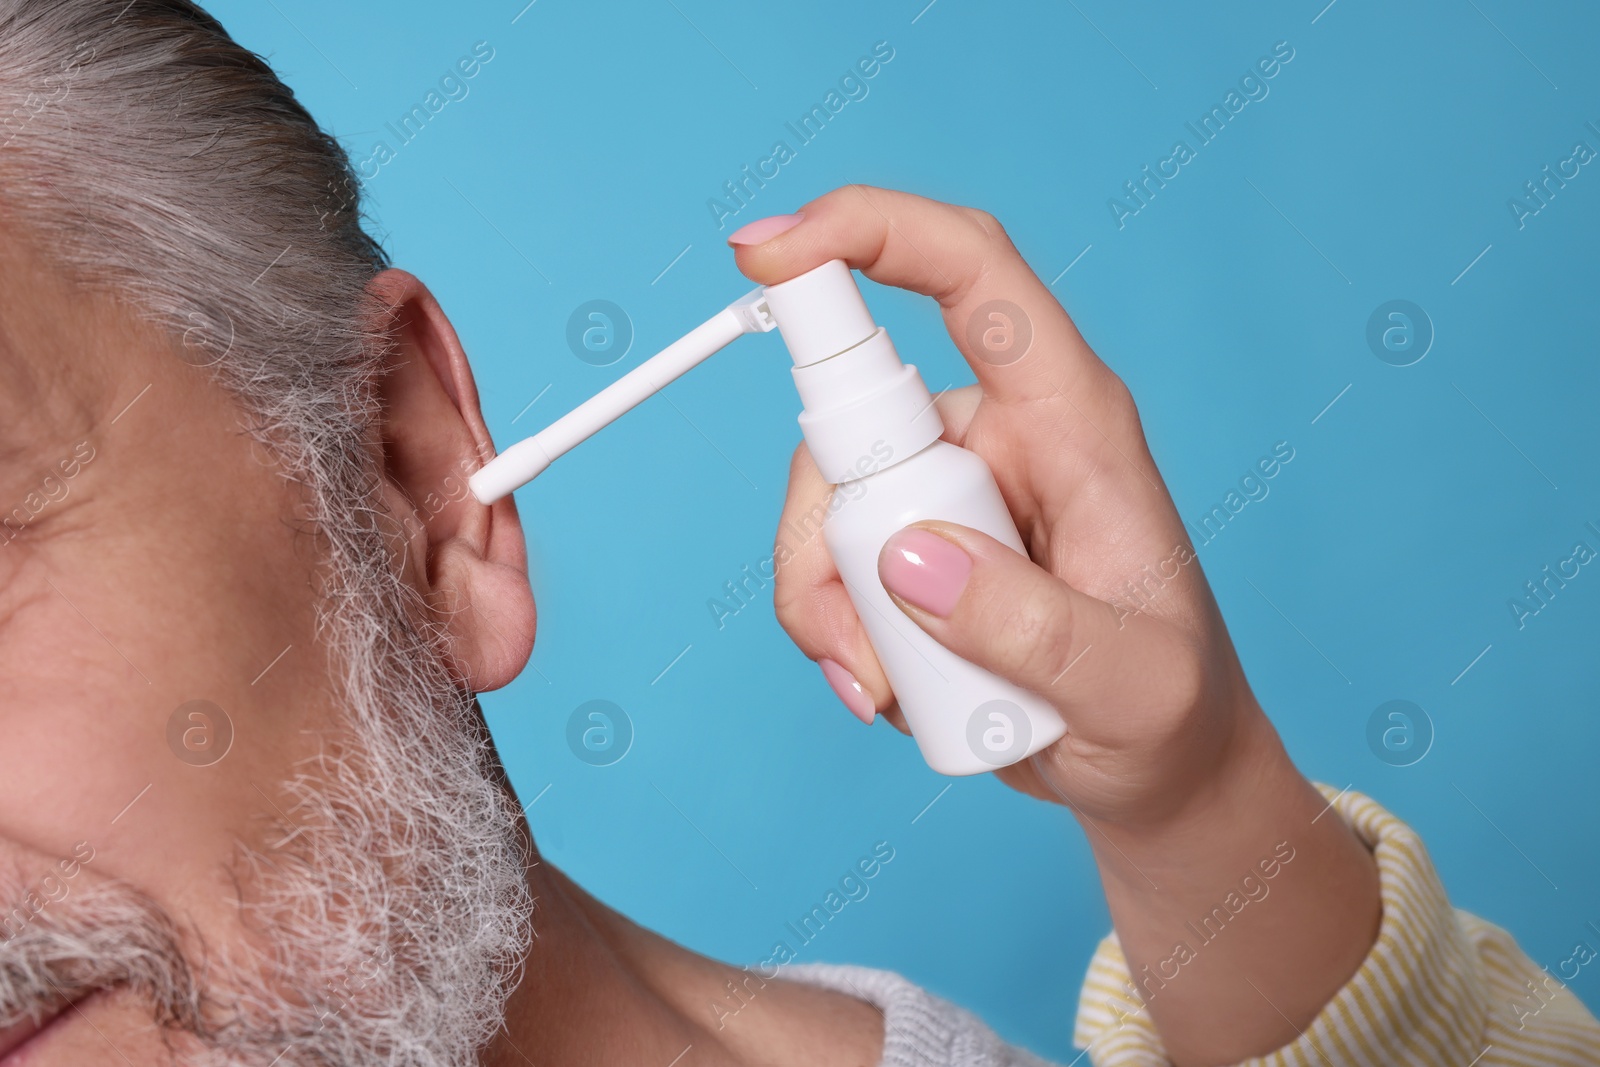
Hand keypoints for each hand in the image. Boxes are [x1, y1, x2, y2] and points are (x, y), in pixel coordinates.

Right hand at [731, 187, 1379, 1064]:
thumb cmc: (1170, 710)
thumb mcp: (1128, 686)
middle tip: (862, 656)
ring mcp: (947, 487)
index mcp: (1071, 418)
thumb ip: (1030, 626)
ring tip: (885, 692)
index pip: (971, 275)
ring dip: (826, 604)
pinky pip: (827, 559)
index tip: (768, 254)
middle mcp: (999, 433)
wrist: (1156, 766)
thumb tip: (906, 560)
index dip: (871, 230)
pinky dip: (832, 631)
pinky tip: (888, 690)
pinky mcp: (912, 544)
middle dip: (827, 541)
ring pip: (825, 499)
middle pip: (853, 416)